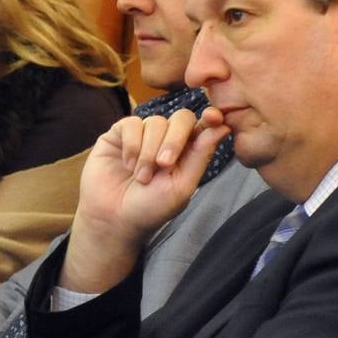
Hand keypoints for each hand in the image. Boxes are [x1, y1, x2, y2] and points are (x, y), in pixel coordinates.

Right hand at [60, 110, 228, 292]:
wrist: (113, 220)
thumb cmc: (150, 209)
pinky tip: (128, 164)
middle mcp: (166, 139)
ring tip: (141, 177)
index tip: (213, 118)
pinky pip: (131, 124)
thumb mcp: (182, 186)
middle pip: (181, 118)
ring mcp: (142, 135)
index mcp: (187, 152)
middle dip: (174, 140)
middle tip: (163, 165)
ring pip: (155, 122)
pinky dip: (131, 145)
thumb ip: (201, 155)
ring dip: (148, 151)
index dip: (211, 118)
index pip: (203, 126)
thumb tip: (224, 126)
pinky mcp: (118, 134)